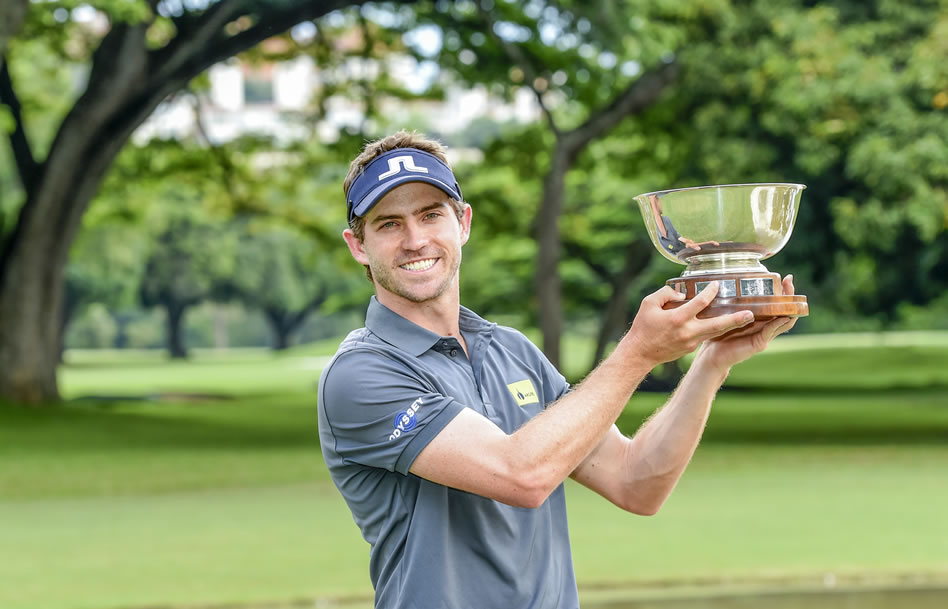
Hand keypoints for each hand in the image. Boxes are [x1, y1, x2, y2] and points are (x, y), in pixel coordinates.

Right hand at [622, 281, 754, 365]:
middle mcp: (688, 332)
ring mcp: (691, 342)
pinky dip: (715, 329)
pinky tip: (722, 324)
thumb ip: (666, 293)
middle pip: (718, 325)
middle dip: (736, 319)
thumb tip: (682, 293)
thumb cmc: (643, 327)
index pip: (700, 303)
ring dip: (731, 326)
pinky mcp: (690, 348)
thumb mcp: (648, 303)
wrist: (640, 354)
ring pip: (715, 332)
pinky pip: (705, 336)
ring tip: (745, 319)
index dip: (710, 292)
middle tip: (750, 314)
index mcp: (678, 318)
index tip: (717, 284)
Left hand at [698, 275, 798, 370]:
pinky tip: (782, 317)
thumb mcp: (727, 313)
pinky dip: (778, 324)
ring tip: (791, 297)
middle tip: (789, 281)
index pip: (776, 304)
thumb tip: (725, 282)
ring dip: (788, 309)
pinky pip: (771, 331)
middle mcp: (764, 325)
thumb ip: (733, 303)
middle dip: (790, 296)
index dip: (784, 292)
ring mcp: (764, 335)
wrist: (713, 354)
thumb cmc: (718, 333)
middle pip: (784, 310)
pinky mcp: (759, 343)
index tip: (786, 278)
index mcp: (759, 318)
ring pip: (783, 321)